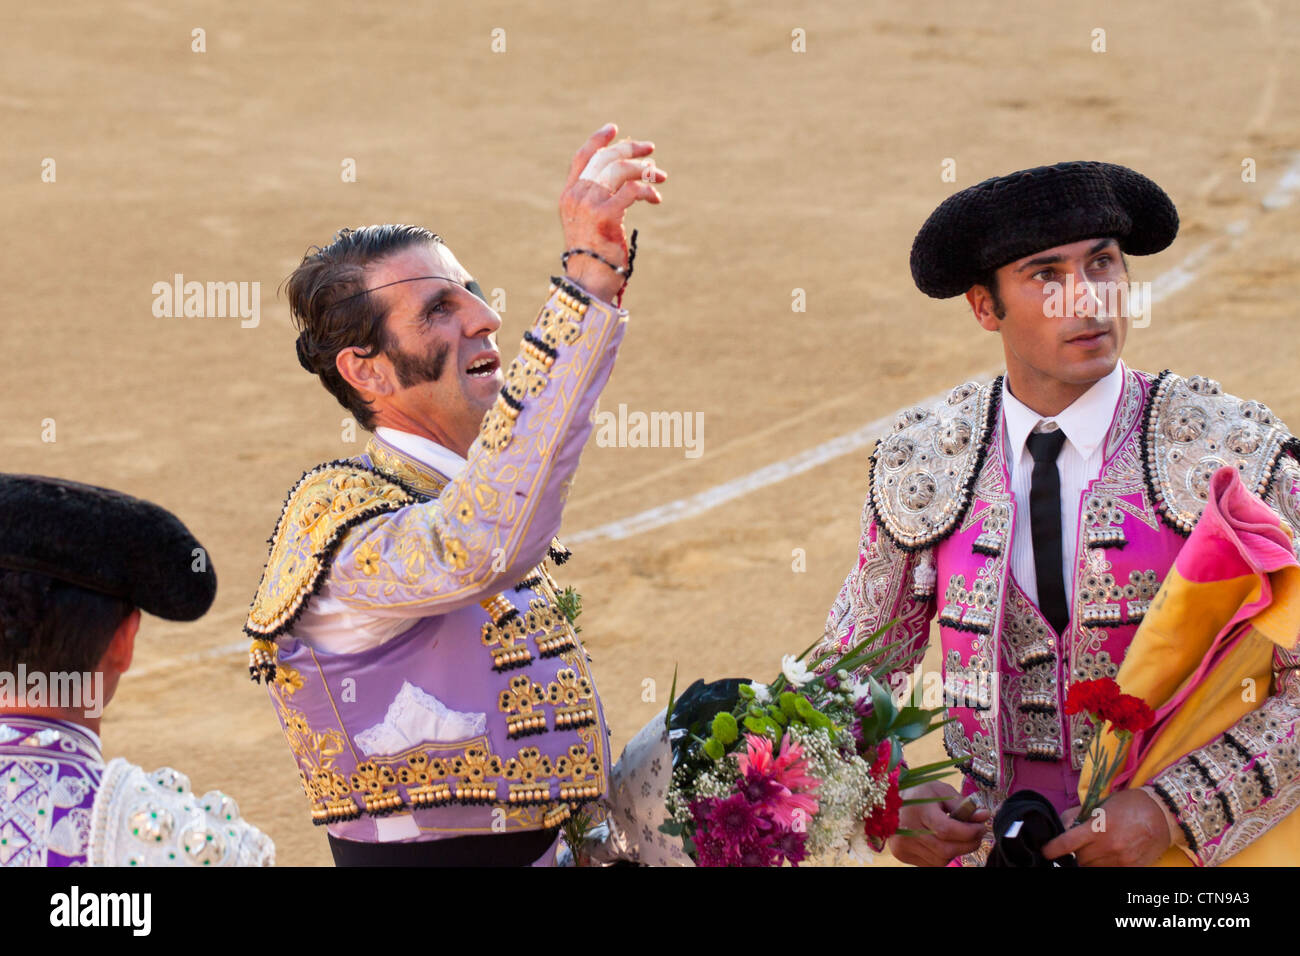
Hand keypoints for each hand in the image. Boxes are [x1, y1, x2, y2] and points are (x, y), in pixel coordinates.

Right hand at [559, 122, 666, 301]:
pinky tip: (656, 198)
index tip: (615, 129)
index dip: (599, 140)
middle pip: (605, 159)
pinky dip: (648, 190)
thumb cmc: (593, 258)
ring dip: (645, 169)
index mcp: (569, 195)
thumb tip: (626, 181)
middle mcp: (576, 196)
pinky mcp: (605, 217)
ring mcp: (589, 205)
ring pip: (620, 170)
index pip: (582, 157)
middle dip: (631, 150)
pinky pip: (632, 191)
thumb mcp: (589, 223)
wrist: (587, 283)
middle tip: (650, 151)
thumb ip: (598, 201)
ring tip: (660, 176)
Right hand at [887, 782, 990, 866]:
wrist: (889, 798)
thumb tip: (984, 816)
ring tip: (956, 837)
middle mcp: (907, 829)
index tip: (981, 827)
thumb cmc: (919, 793)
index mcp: (918, 809)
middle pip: (946, 849)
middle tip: (976, 835)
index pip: (947, 830)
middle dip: (968, 844)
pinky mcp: (901, 853)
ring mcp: (903, 844)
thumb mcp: (941, 791)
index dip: (969, 832)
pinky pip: (930, 863)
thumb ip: (962, 805)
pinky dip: (941, 855)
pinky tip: (939, 842)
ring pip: (940, 859)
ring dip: (955, 851)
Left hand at [1041, 789, 1171, 865]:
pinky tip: (1108, 855)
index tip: (1046, 851)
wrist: (1162, 814)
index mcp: (1099, 827)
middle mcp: (1109, 845)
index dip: (1053, 849)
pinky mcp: (1132, 868)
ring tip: (1097, 848)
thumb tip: (1062, 826)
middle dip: (1076, 852)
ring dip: (1089, 860)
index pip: (1068, 843)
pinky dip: (1104, 865)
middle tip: (1082, 844)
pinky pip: (1109, 871)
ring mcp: (1121, 860)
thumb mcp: (1101, 804)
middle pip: (1080, 858)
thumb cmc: (1129, 805)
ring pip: (1092, 867)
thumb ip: (1078, 816)